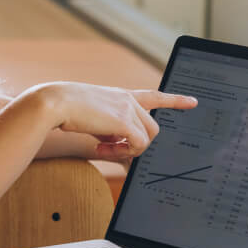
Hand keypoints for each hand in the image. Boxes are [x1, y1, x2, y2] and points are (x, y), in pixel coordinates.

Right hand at [27, 82, 196, 157]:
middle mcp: (129, 99)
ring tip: (104, 148)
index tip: (193, 102)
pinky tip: (101, 148)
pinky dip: (121, 152)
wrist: (55, 102)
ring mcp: (128, 108)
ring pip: (147, 138)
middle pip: (153, 129)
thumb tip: (122, 148)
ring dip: (129, 149)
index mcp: (122, 95)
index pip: (154, 96)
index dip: (174, 100)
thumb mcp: (94, 119)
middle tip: (111, 148)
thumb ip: (111, 131)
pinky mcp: (124, 120)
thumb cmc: (67, 110)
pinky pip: (136, 144)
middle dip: (138, 144)